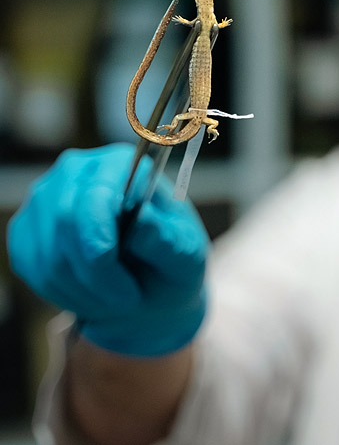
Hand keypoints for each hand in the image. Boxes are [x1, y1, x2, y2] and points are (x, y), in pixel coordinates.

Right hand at [7, 143, 209, 356]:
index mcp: (123, 164)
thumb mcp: (186, 253)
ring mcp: (46, 197)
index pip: (97, 194)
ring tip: (117, 299)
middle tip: (129, 300)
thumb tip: (143, 220)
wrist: (150, 281)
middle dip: (97, 275)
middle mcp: (78, 170)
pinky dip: (63, 293)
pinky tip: (92, 295)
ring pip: (48, 254)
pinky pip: (32, 268)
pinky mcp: (27, 228)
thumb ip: (168, 239)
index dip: (102, 241)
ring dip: (84, 290)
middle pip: (66, 222)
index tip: (127, 286)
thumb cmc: (172, 259)